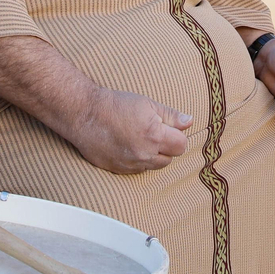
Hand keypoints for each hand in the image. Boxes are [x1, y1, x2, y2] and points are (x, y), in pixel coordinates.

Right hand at [66, 88, 192, 173]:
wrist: (85, 114)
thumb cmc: (115, 105)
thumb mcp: (147, 104)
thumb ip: (171, 115)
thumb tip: (189, 122)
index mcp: (154, 135)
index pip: (182, 145)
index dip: (178, 135)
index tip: (170, 128)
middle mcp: (144, 154)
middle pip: (170, 158)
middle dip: (167, 146)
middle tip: (154, 131)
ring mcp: (131, 164)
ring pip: (155, 165)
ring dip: (154, 154)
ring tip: (141, 138)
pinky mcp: (119, 169)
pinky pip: (138, 170)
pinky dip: (139, 160)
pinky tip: (129, 145)